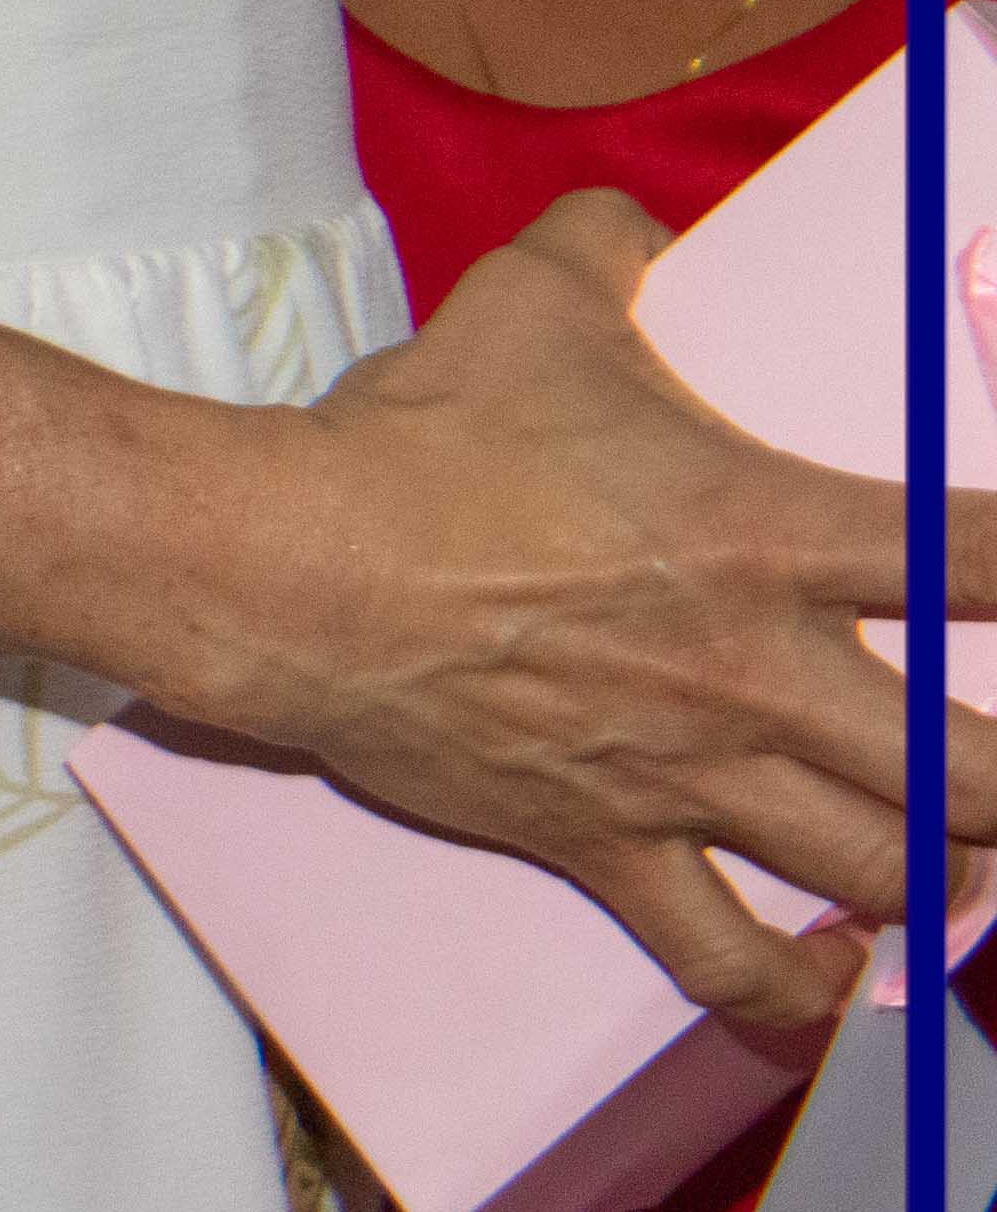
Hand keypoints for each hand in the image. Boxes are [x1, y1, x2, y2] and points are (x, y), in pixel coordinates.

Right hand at [217, 191, 996, 1023]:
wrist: (286, 570)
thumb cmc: (414, 441)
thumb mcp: (527, 301)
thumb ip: (610, 244)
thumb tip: (639, 227)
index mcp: (774, 534)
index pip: (986, 563)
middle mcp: (760, 672)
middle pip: (979, 773)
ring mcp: (686, 773)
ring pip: (881, 869)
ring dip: (939, 874)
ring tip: (955, 860)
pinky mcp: (602, 843)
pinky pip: (724, 955)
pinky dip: (792, 984)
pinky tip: (830, 977)